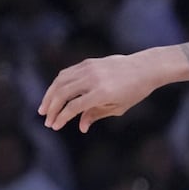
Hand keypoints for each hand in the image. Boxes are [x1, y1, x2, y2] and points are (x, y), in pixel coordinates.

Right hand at [39, 54, 157, 132]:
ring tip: (44, 108)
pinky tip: (54, 94)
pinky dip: (57, 84)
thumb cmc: (134, 92)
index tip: (54, 126)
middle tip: (46, 120)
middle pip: (62, 93)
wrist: (144, 68)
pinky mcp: (87, 62)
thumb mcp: (117, 107)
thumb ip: (96, 115)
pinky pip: (66, 73)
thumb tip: (81, 127)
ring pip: (60, 81)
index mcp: (102, 93)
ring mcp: (88, 68)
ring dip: (49, 95)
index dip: (62, 117)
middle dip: (51, 108)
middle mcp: (92, 79)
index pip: (74, 106)